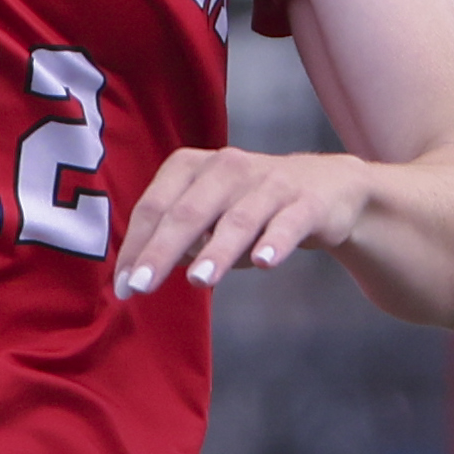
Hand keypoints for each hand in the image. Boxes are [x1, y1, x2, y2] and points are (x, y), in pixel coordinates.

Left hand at [116, 147, 382, 298]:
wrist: (329, 189)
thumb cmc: (255, 207)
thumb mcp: (210, 217)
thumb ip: (177, 240)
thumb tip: (139, 270)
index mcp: (194, 167)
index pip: (156, 206)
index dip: (137, 246)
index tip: (123, 286)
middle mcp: (228, 167)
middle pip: (188, 212)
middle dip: (162, 250)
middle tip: (142, 287)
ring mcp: (270, 183)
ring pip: (238, 219)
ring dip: (217, 250)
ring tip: (198, 281)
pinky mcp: (307, 201)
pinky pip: (289, 223)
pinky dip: (276, 241)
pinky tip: (264, 263)